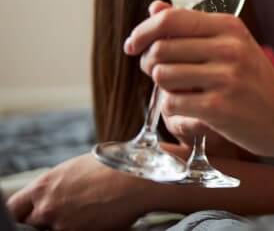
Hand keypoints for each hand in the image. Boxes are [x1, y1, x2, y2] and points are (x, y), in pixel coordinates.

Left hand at [8, 153, 152, 229]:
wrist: (140, 179)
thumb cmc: (114, 167)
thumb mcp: (77, 168)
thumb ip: (56, 184)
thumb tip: (50, 194)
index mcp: (43, 186)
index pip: (14, 208)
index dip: (23, 211)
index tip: (32, 211)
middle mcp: (47, 207)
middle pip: (34, 221)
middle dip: (47, 217)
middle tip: (68, 209)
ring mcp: (62, 224)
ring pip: (55, 229)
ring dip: (67, 222)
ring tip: (89, 210)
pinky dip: (84, 227)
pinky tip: (98, 216)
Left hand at [125, 2, 273, 163]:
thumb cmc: (254, 83)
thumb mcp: (231, 46)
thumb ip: (191, 27)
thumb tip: (154, 7)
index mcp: (230, 26)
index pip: (171, 18)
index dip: (143, 31)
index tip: (133, 46)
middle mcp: (229, 47)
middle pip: (160, 49)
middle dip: (149, 64)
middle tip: (160, 75)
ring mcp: (226, 77)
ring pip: (162, 76)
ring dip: (162, 89)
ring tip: (181, 93)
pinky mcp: (219, 107)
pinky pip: (171, 104)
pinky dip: (172, 110)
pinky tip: (190, 111)